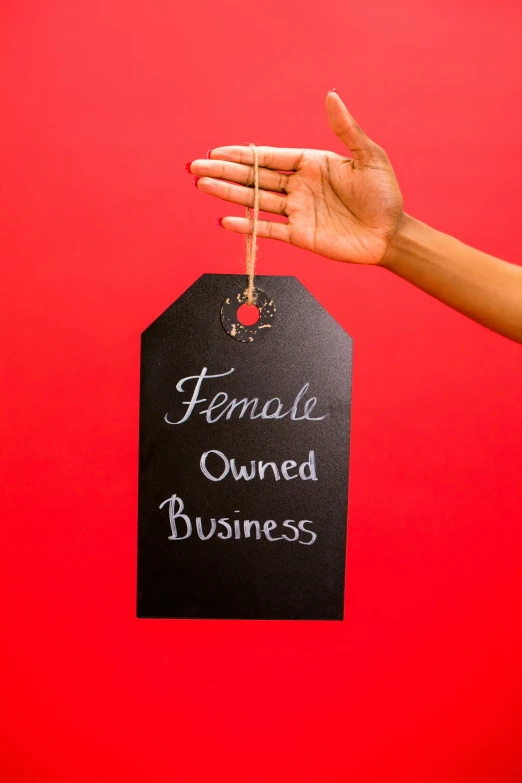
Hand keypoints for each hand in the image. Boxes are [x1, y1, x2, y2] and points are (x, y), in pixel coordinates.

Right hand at [188, 90, 403, 264]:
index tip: (216, 152)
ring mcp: (297, 212)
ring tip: (202, 186)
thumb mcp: (369, 156)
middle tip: (195, 168)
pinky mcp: (300, 236)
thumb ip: (346, 129)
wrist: (391, 234)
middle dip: (225, 172)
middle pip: (255, 178)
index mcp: (311, 164)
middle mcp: (299, 187)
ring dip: (228, 194)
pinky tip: (227, 220)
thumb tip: (331, 95)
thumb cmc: (384, 194)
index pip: (269, 157)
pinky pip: (269, 230)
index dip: (243, 155)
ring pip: (256, 201)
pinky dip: (248, 227)